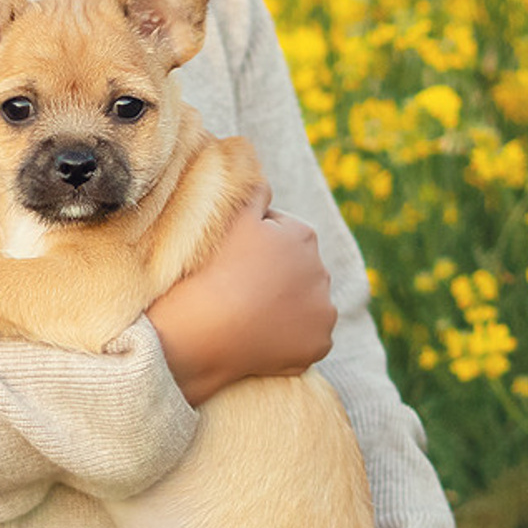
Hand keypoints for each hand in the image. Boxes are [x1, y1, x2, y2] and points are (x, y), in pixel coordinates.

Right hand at [146, 194, 335, 407]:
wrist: (204, 329)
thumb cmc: (213, 268)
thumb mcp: (231, 217)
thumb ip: (254, 192)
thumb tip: (266, 183)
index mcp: (303, 235)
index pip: (281, 234)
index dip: (253, 244)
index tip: (231, 258)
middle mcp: (322, 270)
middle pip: (296, 269)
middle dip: (276, 275)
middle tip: (239, 287)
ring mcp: (323, 310)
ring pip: (306, 304)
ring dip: (288, 306)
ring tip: (251, 314)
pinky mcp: (319, 344)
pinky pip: (307, 337)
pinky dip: (291, 337)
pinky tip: (264, 336)